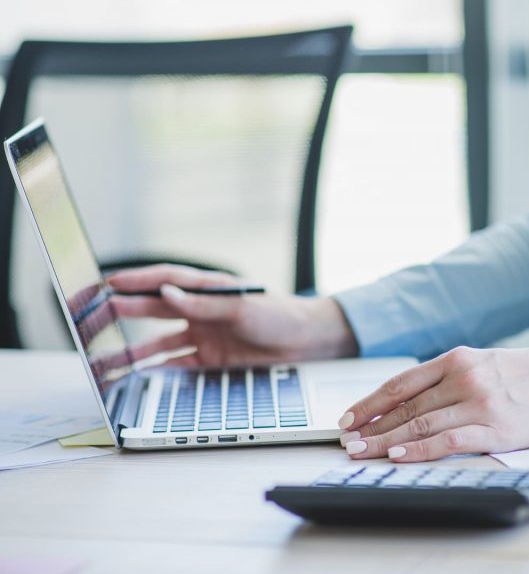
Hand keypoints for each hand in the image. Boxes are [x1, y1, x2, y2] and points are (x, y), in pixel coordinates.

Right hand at [107, 264, 357, 367]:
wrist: (306, 342)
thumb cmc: (279, 314)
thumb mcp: (242, 306)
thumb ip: (204, 303)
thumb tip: (166, 294)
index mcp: (208, 288)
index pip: (165, 281)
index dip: (136, 281)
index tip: (107, 283)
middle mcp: (200, 311)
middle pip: (153, 311)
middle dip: (122, 314)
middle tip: (92, 318)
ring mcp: (203, 336)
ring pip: (158, 343)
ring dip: (133, 350)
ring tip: (103, 358)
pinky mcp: (209, 359)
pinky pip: (176, 365)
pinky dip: (156, 371)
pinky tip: (134, 377)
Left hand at [338, 341, 528, 461]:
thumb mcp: (486, 364)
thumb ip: (451, 378)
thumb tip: (410, 402)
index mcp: (458, 358)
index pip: (402, 382)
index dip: (370, 401)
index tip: (348, 417)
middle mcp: (464, 376)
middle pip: (405, 405)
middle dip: (371, 425)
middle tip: (346, 440)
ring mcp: (479, 402)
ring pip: (420, 423)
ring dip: (386, 440)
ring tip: (362, 451)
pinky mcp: (495, 427)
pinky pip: (447, 440)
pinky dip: (419, 448)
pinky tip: (399, 454)